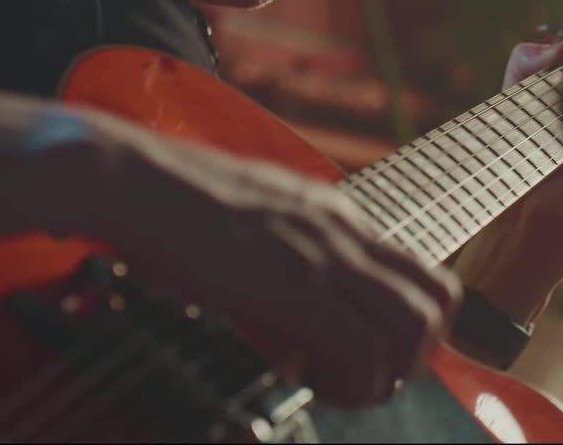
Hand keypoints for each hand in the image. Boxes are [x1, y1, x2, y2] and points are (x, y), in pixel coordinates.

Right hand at [71, 112, 461, 408]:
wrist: (126, 179)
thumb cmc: (165, 203)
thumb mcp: (245, 217)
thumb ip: (282, 250)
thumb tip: (288, 303)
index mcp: (331, 212)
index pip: (417, 270)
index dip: (407, 326)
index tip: (365, 353)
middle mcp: (342, 229)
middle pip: (436, 298)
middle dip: (412, 353)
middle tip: (360, 376)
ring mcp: (324, 255)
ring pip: (414, 327)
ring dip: (386, 372)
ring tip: (334, 383)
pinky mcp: (297, 286)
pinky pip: (365, 351)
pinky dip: (350, 382)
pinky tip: (304, 379)